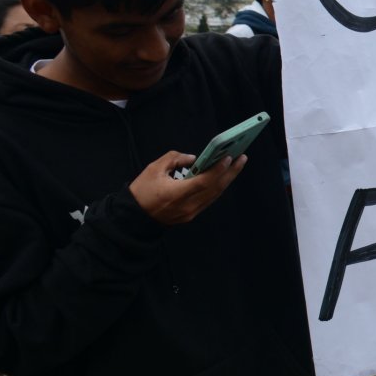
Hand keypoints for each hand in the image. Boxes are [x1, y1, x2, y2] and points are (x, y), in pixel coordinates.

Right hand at [129, 151, 246, 224]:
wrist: (133, 217)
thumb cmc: (141, 191)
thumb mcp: (153, 169)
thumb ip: (174, 159)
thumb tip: (194, 158)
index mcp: (176, 194)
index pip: (203, 182)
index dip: (217, 170)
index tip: (228, 158)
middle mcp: (187, 205)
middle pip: (215, 189)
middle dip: (230, 172)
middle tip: (242, 158)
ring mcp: (190, 212)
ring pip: (214, 195)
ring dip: (227, 179)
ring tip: (237, 165)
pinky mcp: (191, 215)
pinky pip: (209, 200)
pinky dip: (218, 187)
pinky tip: (224, 177)